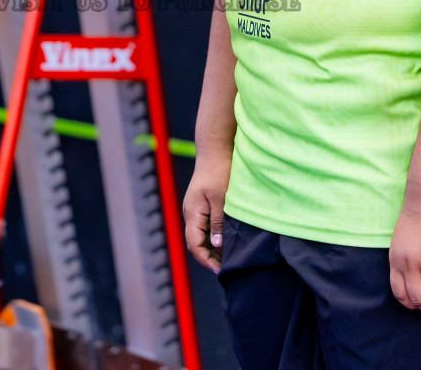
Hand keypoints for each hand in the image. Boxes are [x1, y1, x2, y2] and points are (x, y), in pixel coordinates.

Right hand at [183, 152, 231, 271]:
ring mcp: (196, 211)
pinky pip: (206, 228)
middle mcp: (191, 214)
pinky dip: (215, 237)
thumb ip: (218, 223)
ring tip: (229, 257)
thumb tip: (217, 245)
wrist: (215, 150)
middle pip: (196, 243)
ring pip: (201, 237)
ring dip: (213, 248)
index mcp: (192, 213)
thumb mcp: (221, 199)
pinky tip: (227, 241)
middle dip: (209, 257)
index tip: (221, 269)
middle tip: (227, 266)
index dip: (206, 259)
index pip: (195, 245)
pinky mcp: (202, 207)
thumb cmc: (219, 171)